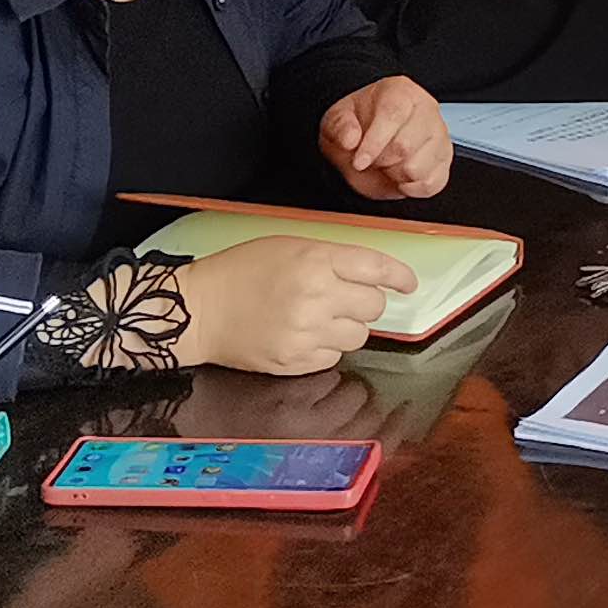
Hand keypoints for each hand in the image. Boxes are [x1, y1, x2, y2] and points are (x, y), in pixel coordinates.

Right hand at [174, 232, 415, 375]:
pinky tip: (303, 336)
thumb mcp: (289, 247)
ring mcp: (306, 332)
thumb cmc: (240, 272)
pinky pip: (333, 358)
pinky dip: (325, 348)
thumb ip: (332, 259)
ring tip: (319, 318)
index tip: (408, 284)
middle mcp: (316, 296)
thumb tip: (374, 276)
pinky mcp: (294, 361)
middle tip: (344, 299)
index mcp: (315, 260)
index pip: (376, 269)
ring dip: (347, 327)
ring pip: (359, 336)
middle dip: (365, 302)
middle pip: (373, 306)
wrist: (198, 309)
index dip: (399, 277)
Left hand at [316, 75, 449, 198]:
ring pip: (418, 168)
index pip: (393, 114)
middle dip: (381, 160)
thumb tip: (350, 139)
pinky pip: (431, 184)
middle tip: (371, 158)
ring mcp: (440, 136)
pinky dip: (410, 188)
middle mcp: (427, 110)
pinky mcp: (445, 161)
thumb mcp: (336, 119)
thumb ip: (339, 125)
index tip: (359, 160)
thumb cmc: (357, 126)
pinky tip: (400, 175)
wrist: (368, 142)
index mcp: (400, 91)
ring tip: (388, 163)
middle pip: (405, 145)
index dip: (374, 142)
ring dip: (395, 174)